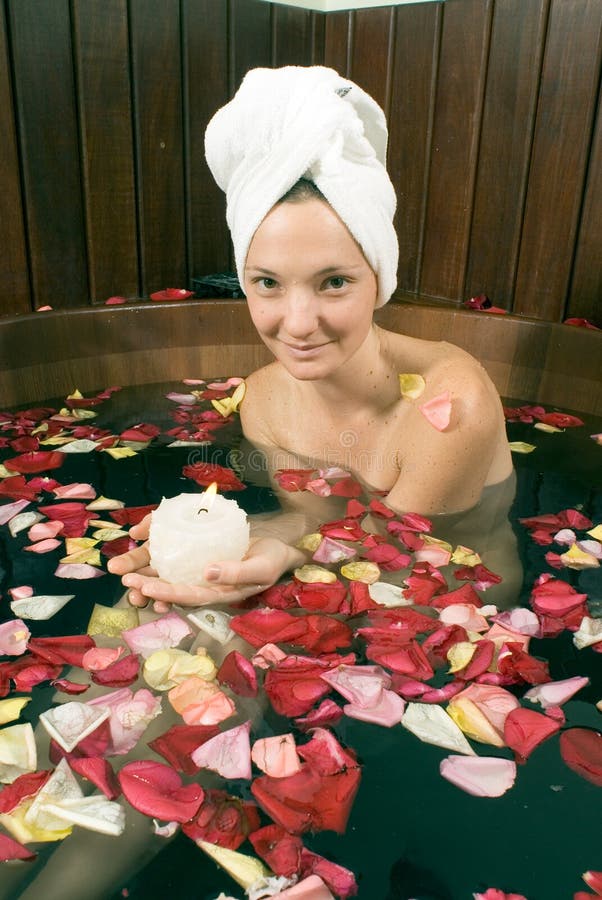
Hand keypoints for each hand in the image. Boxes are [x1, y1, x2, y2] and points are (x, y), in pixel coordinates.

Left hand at [108, 527, 302, 613]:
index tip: (145, 588)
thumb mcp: (261, 568)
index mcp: (217, 592)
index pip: (187, 595)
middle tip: (123, 578)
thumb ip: (237, 573)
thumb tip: (208, 573)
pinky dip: (156, 547)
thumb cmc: (272, 561)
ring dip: (143, 570)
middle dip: (144, 584)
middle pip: (169, 586)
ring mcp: (197, 568)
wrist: (278, 549)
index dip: (165, 593)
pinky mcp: (196, 553)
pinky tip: (141, 539)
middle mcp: (202, 583)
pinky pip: (172, 553)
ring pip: (165, 572)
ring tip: (121, 568)